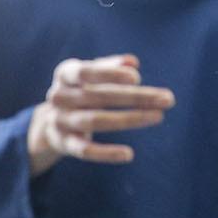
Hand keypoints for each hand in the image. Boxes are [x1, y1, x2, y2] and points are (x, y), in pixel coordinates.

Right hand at [26, 54, 174, 174]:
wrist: (49, 123)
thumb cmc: (81, 91)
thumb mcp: (91, 74)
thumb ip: (110, 66)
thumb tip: (132, 63)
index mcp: (65, 74)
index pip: (87, 72)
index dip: (110, 74)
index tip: (137, 78)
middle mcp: (59, 96)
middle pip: (98, 96)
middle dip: (135, 97)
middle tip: (168, 99)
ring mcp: (60, 121)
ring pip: (95, 121)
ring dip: (128, 119)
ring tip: (158, 117)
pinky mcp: (63, 144)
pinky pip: (85, 151)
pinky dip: (106, 153)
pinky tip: (129, 154)